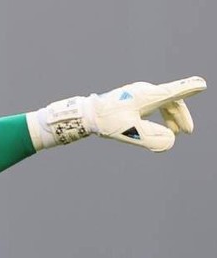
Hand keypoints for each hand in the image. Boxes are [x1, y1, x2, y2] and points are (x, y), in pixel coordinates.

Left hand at [28, 76, 206, 151]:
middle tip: (187, 132)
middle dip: (181, 116)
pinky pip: (154, 105)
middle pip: (171, 100)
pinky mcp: (133, 98)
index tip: (202, 85)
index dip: (188, 89)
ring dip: (172, 117)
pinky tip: (160, 127)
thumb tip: (170, 142)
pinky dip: (161, 115)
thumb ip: (151, 138)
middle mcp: (145, 91)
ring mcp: (138, 93)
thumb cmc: (106, 122)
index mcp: (146, 96)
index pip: (172, 92)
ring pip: (163, 103)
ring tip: (176, 132)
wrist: (86, 115)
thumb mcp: (129, 132)